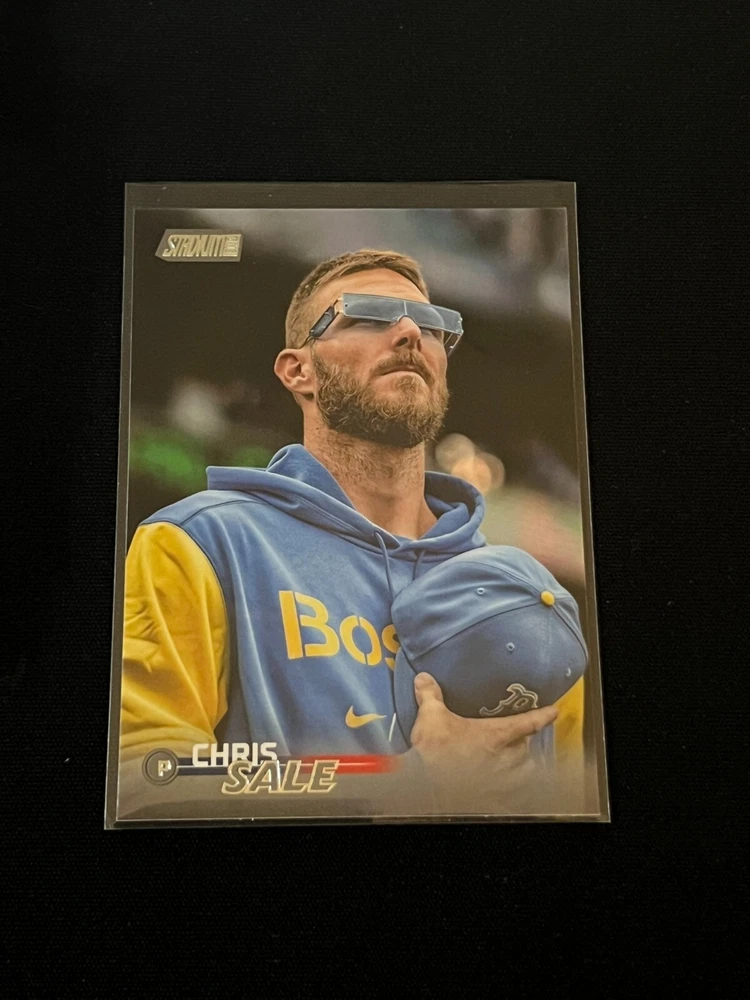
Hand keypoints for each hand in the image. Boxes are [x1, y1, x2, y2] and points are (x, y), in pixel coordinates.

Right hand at [409, 672, 558, 798]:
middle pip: (526, 747)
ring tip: (513, 762)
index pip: (529, 722)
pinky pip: (511, 792)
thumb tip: (424, 678)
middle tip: (516, 738)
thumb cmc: (435, 752)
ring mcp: (501, 779)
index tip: (553, 711)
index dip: (543, 715)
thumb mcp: (431, 717)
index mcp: (496, 735)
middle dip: (523, 742)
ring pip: (523, 770)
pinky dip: (510, 788)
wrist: (427, 785)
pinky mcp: (493, 795)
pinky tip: (502, 788)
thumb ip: (430, 696)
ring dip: (521, 765)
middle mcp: (505, 757)